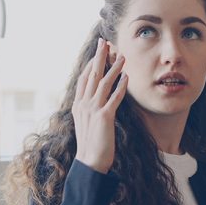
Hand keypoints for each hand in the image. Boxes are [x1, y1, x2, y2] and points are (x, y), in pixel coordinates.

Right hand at [72, 38, 126, 173]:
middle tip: (105, 42)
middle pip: (92, 75)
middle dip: (99, 57)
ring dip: (114, 68)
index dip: (92, 63)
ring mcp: (93, 110)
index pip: (85, 78)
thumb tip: (95, 99)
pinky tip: (127, 77)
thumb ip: (89, 109)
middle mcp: (83, 104)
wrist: (89, 162)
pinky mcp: (104, 117)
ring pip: (104, 83)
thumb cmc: (91, 144)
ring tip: (122, 56)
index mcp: (78, 105)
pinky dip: (120, 86)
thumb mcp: (87, 123)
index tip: (99, 51)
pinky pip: (114, 98)